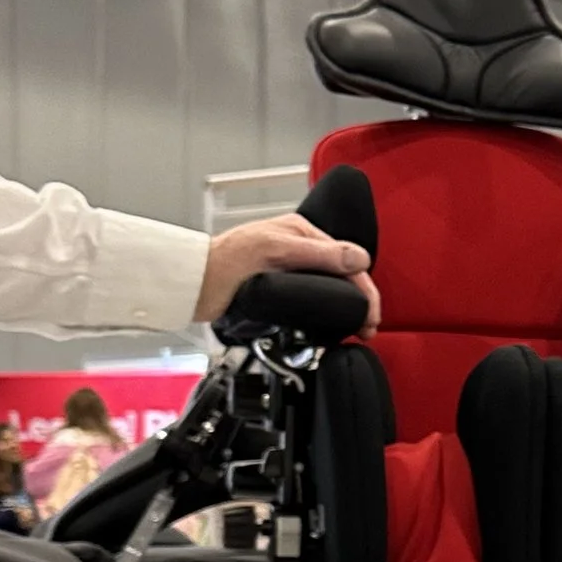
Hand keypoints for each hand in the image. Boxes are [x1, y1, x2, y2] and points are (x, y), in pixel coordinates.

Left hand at [196, 213, 382, 328]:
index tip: (370, 315)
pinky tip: (333, 323)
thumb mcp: (274, 251)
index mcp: (300, 232)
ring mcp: (290, 270)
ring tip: (356, 328)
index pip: (347, 258)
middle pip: (343, 274)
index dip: (363, 288)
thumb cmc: (221, 265)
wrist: (191, 287)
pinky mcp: (281, 290)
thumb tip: (358, 258)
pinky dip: (329, 312)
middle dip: (360, 300)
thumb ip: (318, 254)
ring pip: (332, 288)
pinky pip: (315, 299)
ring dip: (347, 308)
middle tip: (367, 328)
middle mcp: (298, 248)